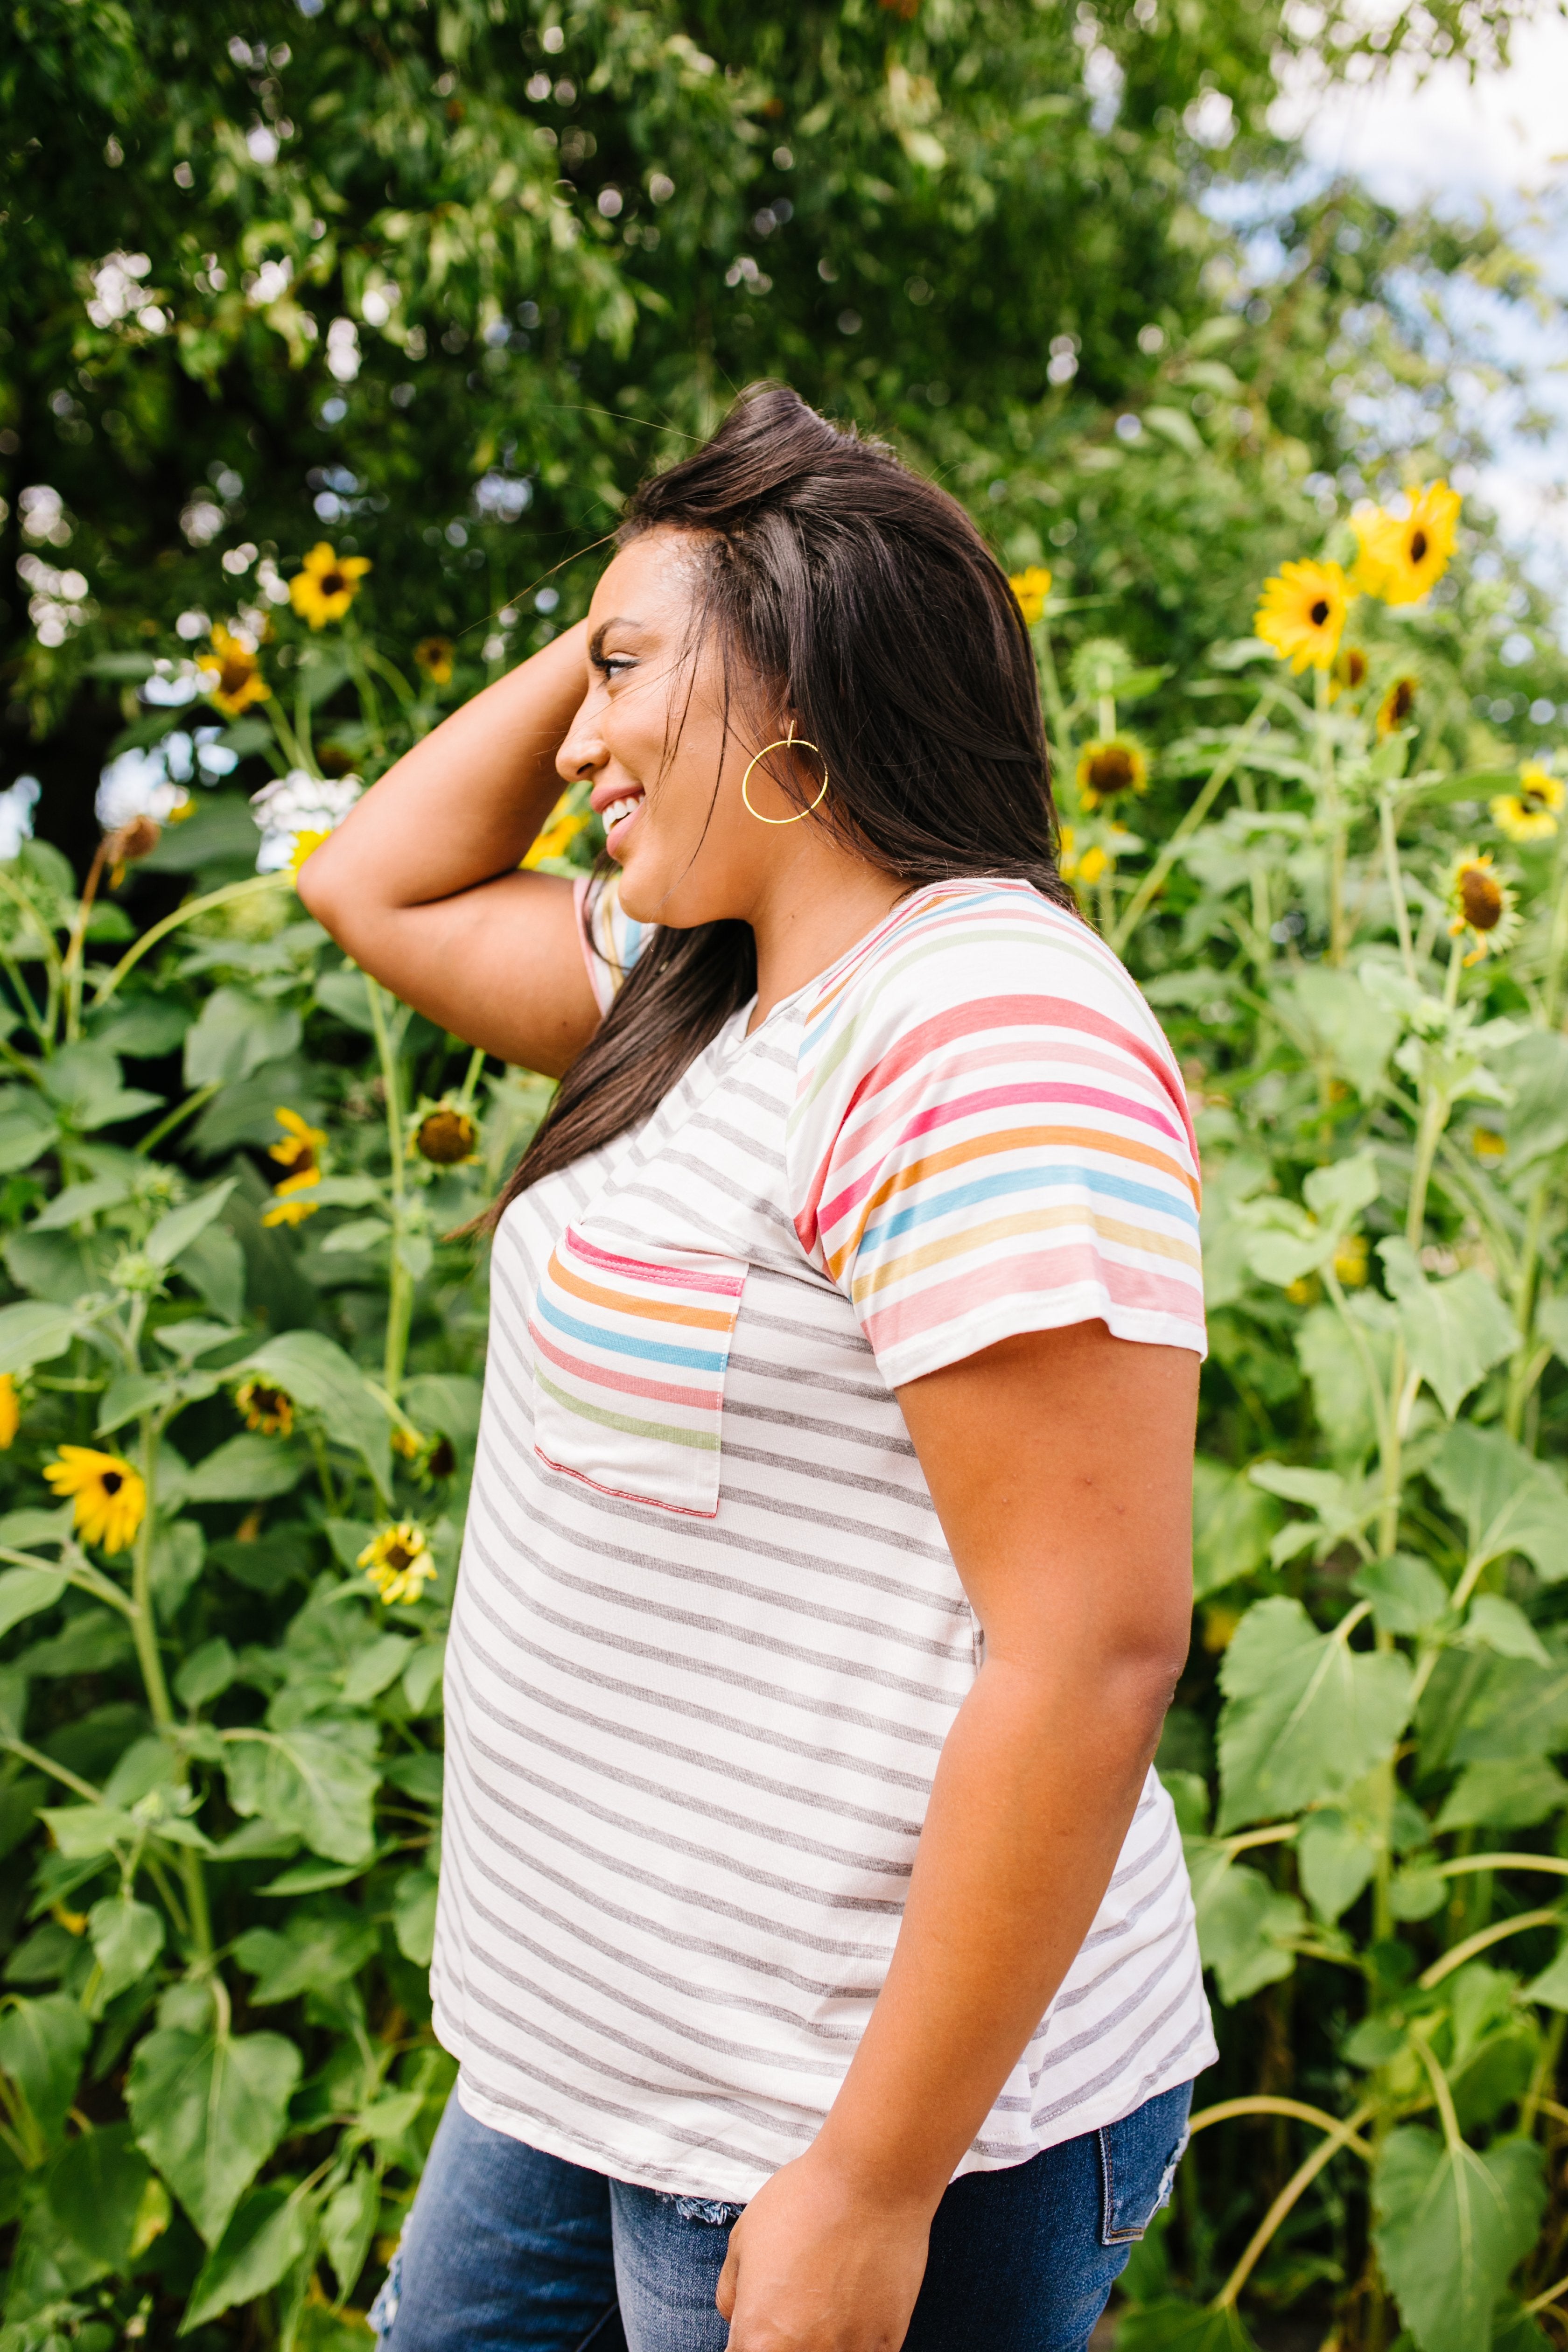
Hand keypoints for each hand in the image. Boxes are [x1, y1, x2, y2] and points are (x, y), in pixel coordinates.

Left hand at [715, 2150, 933, 2351]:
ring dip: (822, 2339)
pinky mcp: (887, 2344)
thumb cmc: (803, 2202)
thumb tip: (738, 2320)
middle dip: (784, 2336)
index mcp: (758, 2339)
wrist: (871, 2181)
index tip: (761, 2315)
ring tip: (828, 2297)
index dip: (750, 2338)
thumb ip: (732, 2295)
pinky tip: (857, 2300)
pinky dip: (857, 2337)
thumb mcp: (742, 2241)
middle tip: (796, 2300)